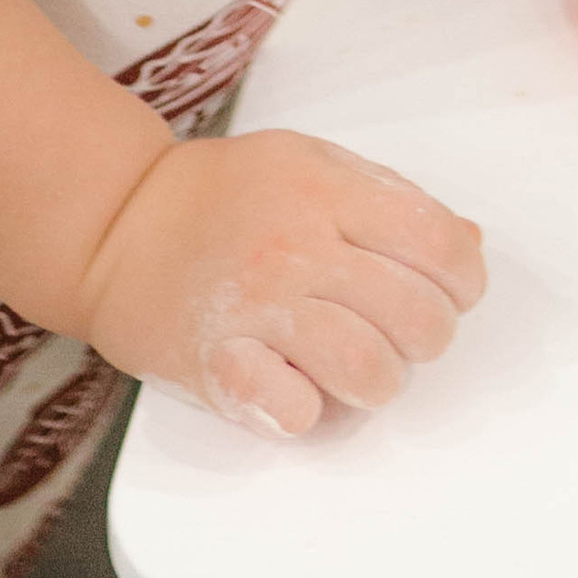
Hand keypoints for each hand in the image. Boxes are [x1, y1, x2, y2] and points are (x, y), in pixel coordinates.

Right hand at [78, 129, 485, 437]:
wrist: (111, 222)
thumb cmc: (220, 196)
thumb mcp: (309, 163)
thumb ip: (387, 198)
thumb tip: (466, 246)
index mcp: (327, 190)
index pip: (440, 247)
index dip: (461, 283)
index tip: (444, 292)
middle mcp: (296, 246)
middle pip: (419, 320)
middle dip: (422, 339)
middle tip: (390, 332)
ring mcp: (257, 307)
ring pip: (371, 372)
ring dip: (373, 381)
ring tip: (346, 364)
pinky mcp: (219, 364)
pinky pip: (298, 414)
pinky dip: (306, 411)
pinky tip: (290, 384)